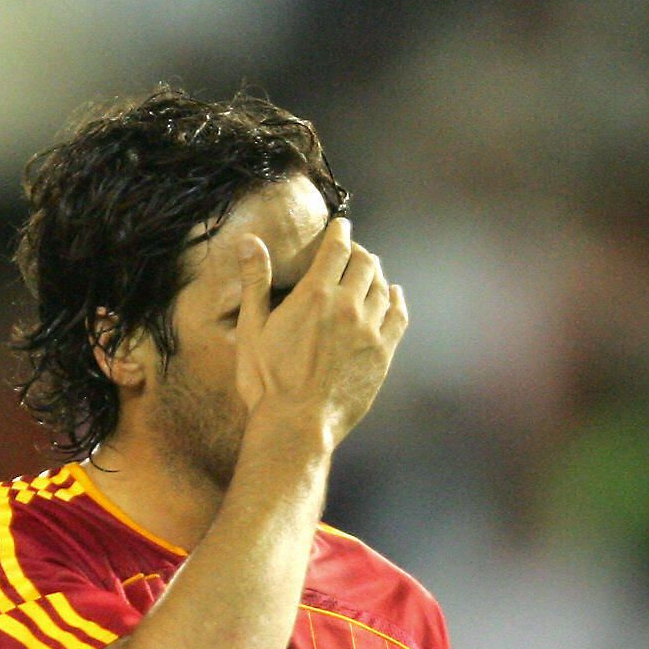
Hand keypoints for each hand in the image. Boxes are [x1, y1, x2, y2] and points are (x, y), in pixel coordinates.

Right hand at [234, 217, 407, 445]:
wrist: (297, 424)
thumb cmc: (267, 380)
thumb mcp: (252, 329)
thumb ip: (256, 282)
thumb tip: (250, 241)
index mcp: (314, 295)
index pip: (336, 248)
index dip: (340, 232)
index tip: (341, 225)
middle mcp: (348, 306)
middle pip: (365, 263)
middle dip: (358, 251)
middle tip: (351, 251)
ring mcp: (370, 330)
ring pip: (382, 286)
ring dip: (376, 273)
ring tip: (369, 271)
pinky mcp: (383, 353)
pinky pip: (398, 315)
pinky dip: (396, 299)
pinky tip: (393, 295)